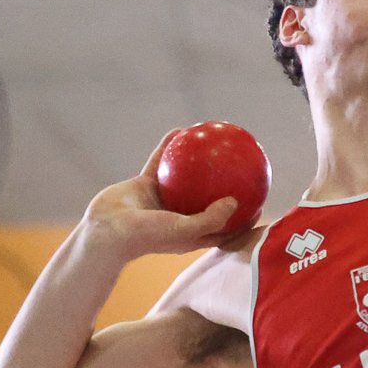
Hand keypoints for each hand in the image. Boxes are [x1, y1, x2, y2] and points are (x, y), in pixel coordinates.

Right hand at [82, 136, 246, 259]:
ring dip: (198, 159)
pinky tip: (181, 130)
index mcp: (192, 233)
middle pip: (209, 199)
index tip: (261, 201)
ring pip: (186, 176)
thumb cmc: (146, 237)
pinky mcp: (146, 184)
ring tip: (213, 141)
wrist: (107, 231)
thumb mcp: (183, 230)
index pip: (224, 227)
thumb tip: (236, 202)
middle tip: (243, 165)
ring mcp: (163, 199)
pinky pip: (162, 161)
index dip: (244, 217)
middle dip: (225, 184)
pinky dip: (169, 147)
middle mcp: (180, 215)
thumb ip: (211, 219)